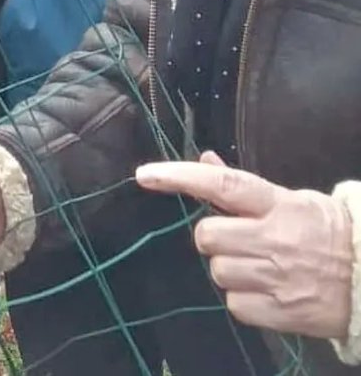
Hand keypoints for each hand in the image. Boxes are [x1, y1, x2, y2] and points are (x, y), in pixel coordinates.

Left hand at [136, 151, 352, 339]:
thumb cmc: (325, 233)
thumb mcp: (291, 200)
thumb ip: (243, 186)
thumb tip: (204, 160)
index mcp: (278, 205)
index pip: (222, 185)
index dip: (179, 176)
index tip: (145, 174)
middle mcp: (274, 239)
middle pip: (207, 235)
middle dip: (215, 237)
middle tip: (241, 240)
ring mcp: (276, 277)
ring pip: (217, 270)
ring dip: (230, 269)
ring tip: (260, 266)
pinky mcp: (278, 312)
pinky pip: (233, 303)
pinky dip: (244, 299)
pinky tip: (266, 290)